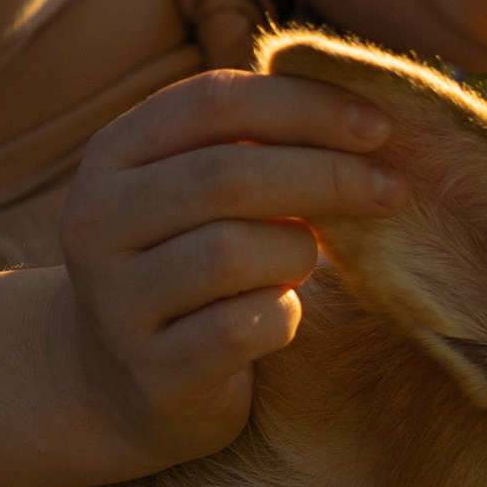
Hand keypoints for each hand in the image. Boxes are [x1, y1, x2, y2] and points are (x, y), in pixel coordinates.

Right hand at [56, 67, 407, 475]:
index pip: (212, 101)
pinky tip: (285, 313)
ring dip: (296, 251)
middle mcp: (95, 222)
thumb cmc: (187, 264)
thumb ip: (253, 143)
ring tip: (308, 261)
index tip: (378, 127)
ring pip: (229, 253)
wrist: (122, 385)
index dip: (304, 106)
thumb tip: (360, 118)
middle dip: (325, 176)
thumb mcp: (198, 193)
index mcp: (112, 155)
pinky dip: (281, 316)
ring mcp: (115, 302)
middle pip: (225, 175)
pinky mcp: (151, 373)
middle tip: (390, 190)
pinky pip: (238, 329)